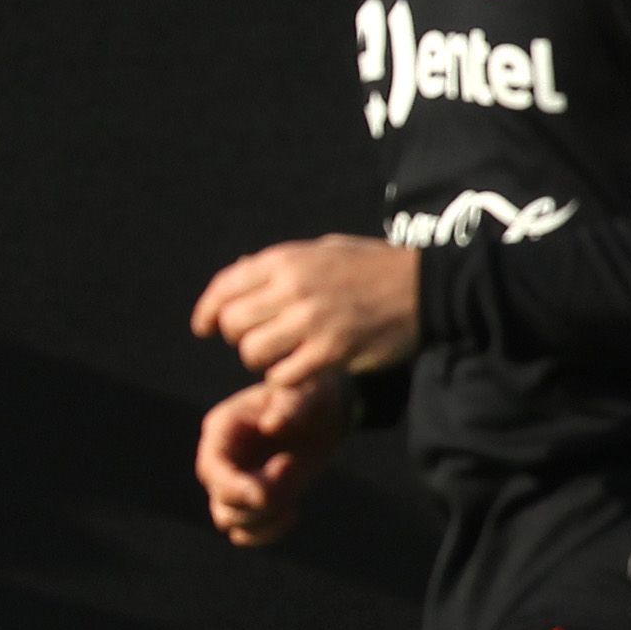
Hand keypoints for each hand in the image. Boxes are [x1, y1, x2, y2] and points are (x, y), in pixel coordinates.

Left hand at [190, 235, 419, 389]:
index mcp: (287, 260)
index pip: (225, 286)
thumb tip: (240, 272)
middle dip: (239, 337)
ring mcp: (311, 321)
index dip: (207, 311)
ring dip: (262, 360)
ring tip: (283, 355)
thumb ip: (281, 264)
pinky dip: (285, 378)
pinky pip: (283, 376)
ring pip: (252, 352)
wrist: (427, 287)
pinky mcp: (332, 352)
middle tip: (260, 341)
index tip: (203, 329)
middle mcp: (292, 288)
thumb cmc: (374, 267)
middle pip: (233, 324)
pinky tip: (301, 370)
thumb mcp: (324, 250)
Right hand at [196, 374, 349, 547]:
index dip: (235, 488)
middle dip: (260, 498)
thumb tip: (271, 427)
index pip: (212, 470)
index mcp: (223, 430)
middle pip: (222, 500)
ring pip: (229, 519)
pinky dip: (265, 532)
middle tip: (291, 466)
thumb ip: (290, 406)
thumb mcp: (305, 393)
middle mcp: (222, 458)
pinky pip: (244, 531)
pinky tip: (292, 512)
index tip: (267, 493)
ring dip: (264, 517)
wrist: (326, 411)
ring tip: (293, 490)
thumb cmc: (311, 395)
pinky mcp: (254, 498)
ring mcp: (236, 481)